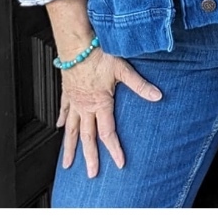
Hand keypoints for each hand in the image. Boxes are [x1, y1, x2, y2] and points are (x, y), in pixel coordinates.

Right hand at [58, 50, 162, 177]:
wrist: (75, 43)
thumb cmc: (96, 54)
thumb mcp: (122, 69)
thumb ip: (140, 85)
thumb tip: (157, 95)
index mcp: (100, 103)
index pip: (108, 132)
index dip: (114, 149)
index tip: (119, 163)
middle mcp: (85, 106)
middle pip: (88, 137)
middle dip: (90, 157)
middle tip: (91, 173)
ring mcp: (74, 101)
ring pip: (72, 129)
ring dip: (70, 147)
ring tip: (68, 163)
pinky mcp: (67, 92)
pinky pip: (64, 110)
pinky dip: (62, 120)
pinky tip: (60, 128)